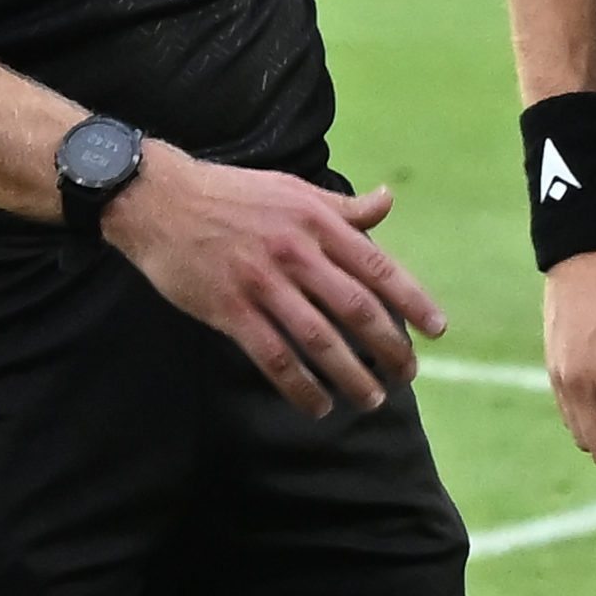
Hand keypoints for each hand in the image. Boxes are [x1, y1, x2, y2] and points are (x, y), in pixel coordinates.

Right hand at [105, 143, 443, 415]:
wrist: (159, 199)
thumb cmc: (231, 194)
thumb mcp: (292, 189)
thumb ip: (343, 207)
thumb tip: (387, 201)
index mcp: (316, 221)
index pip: (377, 266)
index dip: (412, 302)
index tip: (436, 330)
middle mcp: (295, 251)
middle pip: (356, 309)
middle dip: (388, 348)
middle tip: (406, 374)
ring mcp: (262, 282)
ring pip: (320, 339)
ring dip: (351, 375)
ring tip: (370, 398)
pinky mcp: (230, 309)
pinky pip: (274, 357)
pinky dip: (301, 387)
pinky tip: (317, 405)